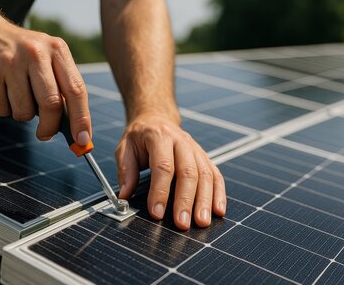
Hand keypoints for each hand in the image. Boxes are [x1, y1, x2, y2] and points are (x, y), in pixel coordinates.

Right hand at [0, 20, 90, 143]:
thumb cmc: (19, 53)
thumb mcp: (45, 58)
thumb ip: (61, 87)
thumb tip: (75, 129)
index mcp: (57, 49)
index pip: (76, 89)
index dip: (82, 118)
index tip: (83, 140)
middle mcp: (36, 53)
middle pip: (52, 104)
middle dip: (50, 127)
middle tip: (45, 134)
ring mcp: (10, 62)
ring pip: (25, 111)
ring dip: (22, 114)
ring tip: (15, 94)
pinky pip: (2, 109)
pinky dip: (3, 108)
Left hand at [116, 113, 226, 229]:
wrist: (156, 119)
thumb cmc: (140, 137)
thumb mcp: (125, 148)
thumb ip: (125, 171)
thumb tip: (124, 196)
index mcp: (159, 136)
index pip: (163, 166)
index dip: (160, 191)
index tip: (157, 212)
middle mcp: (181, 141)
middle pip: (188, 172)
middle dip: (185, 200)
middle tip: (182, 223)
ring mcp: (196, 149)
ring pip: (205, 174)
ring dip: (205, 200)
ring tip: (201, 222)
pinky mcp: (204, 157)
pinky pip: (215, 175)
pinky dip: (219, 193)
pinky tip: (218, 211)